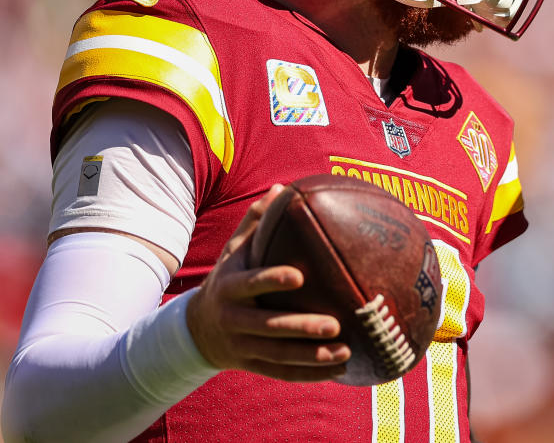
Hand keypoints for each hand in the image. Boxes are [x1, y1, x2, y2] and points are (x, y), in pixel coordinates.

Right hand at [185, 185, 350, 380]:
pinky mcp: (252, 365)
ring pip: (277, 356)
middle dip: (300, 328)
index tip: (299, 276)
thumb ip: (255, 223)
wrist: (197, 329)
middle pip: (266, 328)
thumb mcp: (234, 252)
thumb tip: (281, 189)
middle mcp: (233, 320)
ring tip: (346, 352)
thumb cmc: (230, 278)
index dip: (271, 280)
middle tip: (334, 325)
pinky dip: (310, 374)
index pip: (249, 284)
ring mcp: (241, 347)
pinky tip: (340, 371)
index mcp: (229, 287)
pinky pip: (282, 373)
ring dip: (312, 357)